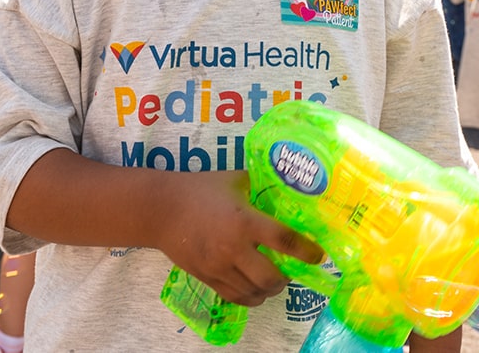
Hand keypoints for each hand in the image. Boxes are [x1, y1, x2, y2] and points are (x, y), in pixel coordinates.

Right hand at [158, 171, 323, 306]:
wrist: (161, 210)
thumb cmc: (200, 189)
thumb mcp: (234, 180)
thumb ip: (260, 185)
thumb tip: (287, 183)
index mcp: (244, 220)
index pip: (284, 240)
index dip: (306, 251)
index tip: (318, 255)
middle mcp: (233, 248)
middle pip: (271, 277)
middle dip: (287, 278)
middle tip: (291, 270)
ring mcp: (219, 267)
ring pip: (254, 293)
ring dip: (270, 290)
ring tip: (274, 280)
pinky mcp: (207, 278)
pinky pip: (235, 298)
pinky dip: (251, 297)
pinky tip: (255, 289)